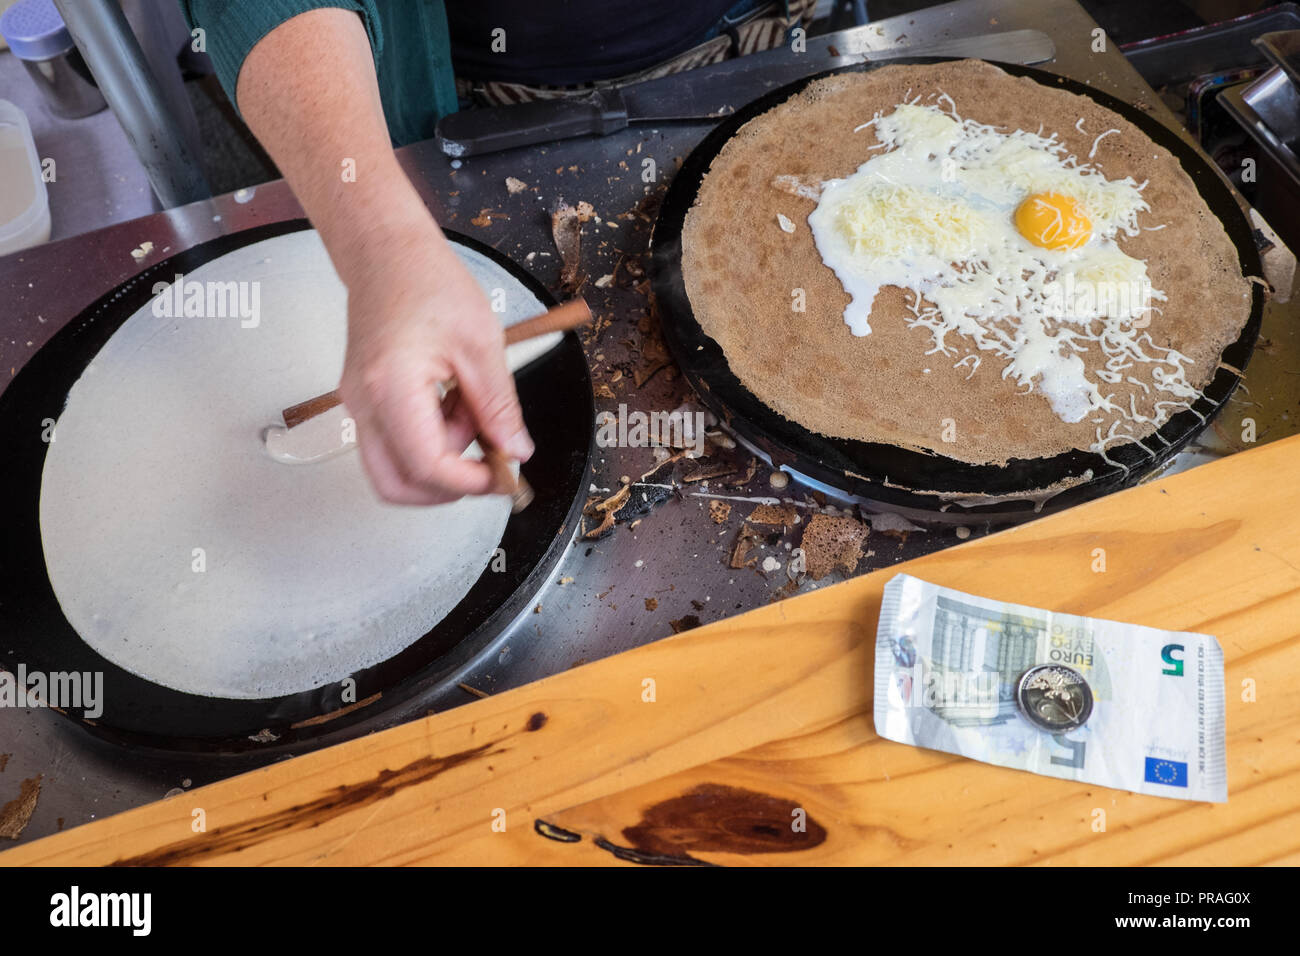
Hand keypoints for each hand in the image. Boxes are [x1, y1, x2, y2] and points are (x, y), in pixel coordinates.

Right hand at [338, 225, 533, 504]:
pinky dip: (428, 442)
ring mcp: (358, 406)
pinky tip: (454, 406)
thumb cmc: (427, 282)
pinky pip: (394, 444)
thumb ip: (499, 405)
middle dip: (447, 489)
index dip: (470, 482)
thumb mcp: (481, 343)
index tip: (503, 476)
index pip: (426, 466)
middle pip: (396, 486)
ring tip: (471, 414)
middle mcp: (364, 404)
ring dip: (439, 462)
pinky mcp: (365, 403)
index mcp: (391, 387)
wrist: (386, 254)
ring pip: (393, 469)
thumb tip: (515, 451)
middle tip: (487, 468)